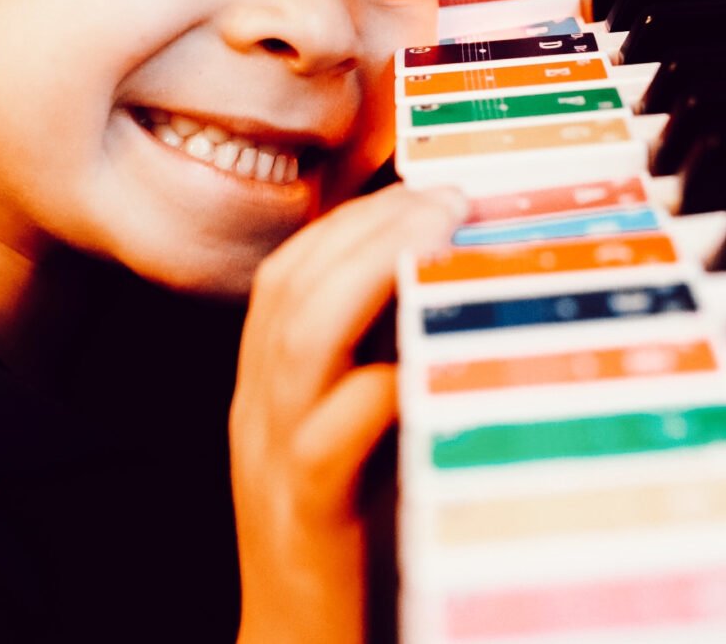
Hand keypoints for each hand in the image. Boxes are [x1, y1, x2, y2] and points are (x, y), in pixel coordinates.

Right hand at [232, 183, 465, 643]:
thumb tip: (466, 291)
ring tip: (437, 241)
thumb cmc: (350, 541)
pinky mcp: (305, 518)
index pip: (289, 272)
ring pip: (297, 342)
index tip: (425, 183)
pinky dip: (371, 390)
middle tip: (447, 196)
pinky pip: (323, 441)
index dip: (351, 216)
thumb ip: (388, 368)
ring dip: (370, 277)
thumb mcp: (360, 438)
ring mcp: (272, 463)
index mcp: (267, 389)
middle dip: (368, 227)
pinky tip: (419, 364)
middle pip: (291, 288)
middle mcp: (259, 413)